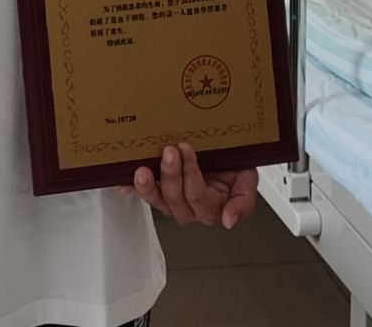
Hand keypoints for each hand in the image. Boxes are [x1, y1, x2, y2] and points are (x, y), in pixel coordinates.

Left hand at [126, 143, 258, 228]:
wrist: (226, 153)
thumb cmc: (235, 167)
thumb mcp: (248, 180)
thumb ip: (242, 202)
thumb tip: (229, 221)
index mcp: (212, 207)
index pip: (198, 197)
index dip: (190, 176)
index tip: (186, 150)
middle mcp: (190, 207)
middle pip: (175, 199)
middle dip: (171, 175)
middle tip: (170, 151)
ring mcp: (172, 199)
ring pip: (158, 200)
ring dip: (148, 186)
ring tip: (143, 171)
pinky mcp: (158, 189)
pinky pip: (145, 193)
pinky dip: (132, 188)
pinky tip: (124, 183)